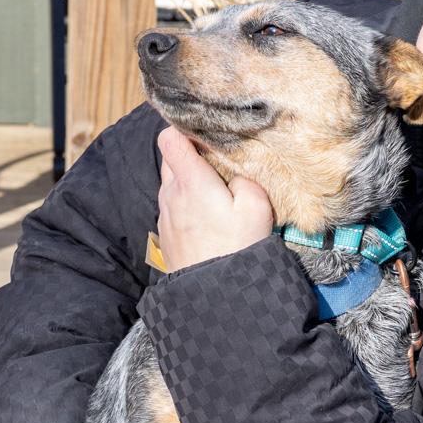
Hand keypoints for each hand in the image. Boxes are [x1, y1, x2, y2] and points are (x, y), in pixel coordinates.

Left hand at [156, 127, 273, 272]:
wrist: (216, 294)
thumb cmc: (238, 248)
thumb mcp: (257, 207)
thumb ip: (245, 180)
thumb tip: (234, 175)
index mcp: (190, 180)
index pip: (169, 136)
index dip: (184, 128)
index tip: (205, 134)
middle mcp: (171, 193)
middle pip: (170, 157)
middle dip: (190, 154)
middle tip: (217, 163)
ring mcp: (165, 214)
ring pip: (171, 182)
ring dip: (188, 181)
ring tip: (215, 193)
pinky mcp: (166, 233)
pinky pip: (172, 206)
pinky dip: (185, 203)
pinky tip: (207, 217)